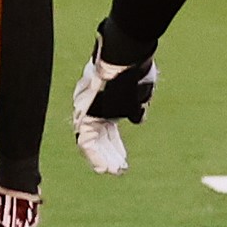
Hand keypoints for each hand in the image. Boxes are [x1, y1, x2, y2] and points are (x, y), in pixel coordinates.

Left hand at [69, 47, 157, 176]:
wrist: (123, 54)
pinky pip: (86, 141)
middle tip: (119, 168)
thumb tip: (137, 119)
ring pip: (91, 140)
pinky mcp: (85, 114)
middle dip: (110, 153)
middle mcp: (92, 106)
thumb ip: (138, 106)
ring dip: (103, 158)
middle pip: (100, 135)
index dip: (115, 144)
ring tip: (114, 172)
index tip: (122, 157)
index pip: (107, 128)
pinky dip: (94, 156)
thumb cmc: (134, 69)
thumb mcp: (141, 90)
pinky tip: (103, 168)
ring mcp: (87, 109)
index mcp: (105, 100)